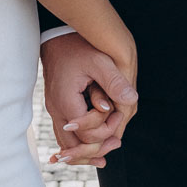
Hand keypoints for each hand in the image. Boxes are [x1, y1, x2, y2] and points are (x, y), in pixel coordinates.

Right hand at [41, 33, 136, 168]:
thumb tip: (132, 100)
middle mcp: (56, 110)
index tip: (117, 116)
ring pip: (66, 144)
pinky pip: (63, 134)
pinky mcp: (55, 106)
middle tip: (116, 143)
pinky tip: (90, 145)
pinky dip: (76, 144)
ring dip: (85, 150)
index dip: (105, 130)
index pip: (87, 133)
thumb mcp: (99, 60)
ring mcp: (53, 109)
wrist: (55, 36)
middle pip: (74, 146)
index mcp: (66, 101)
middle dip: (96, 147)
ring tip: (106, 150)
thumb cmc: (77, 47)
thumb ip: (114, 81)